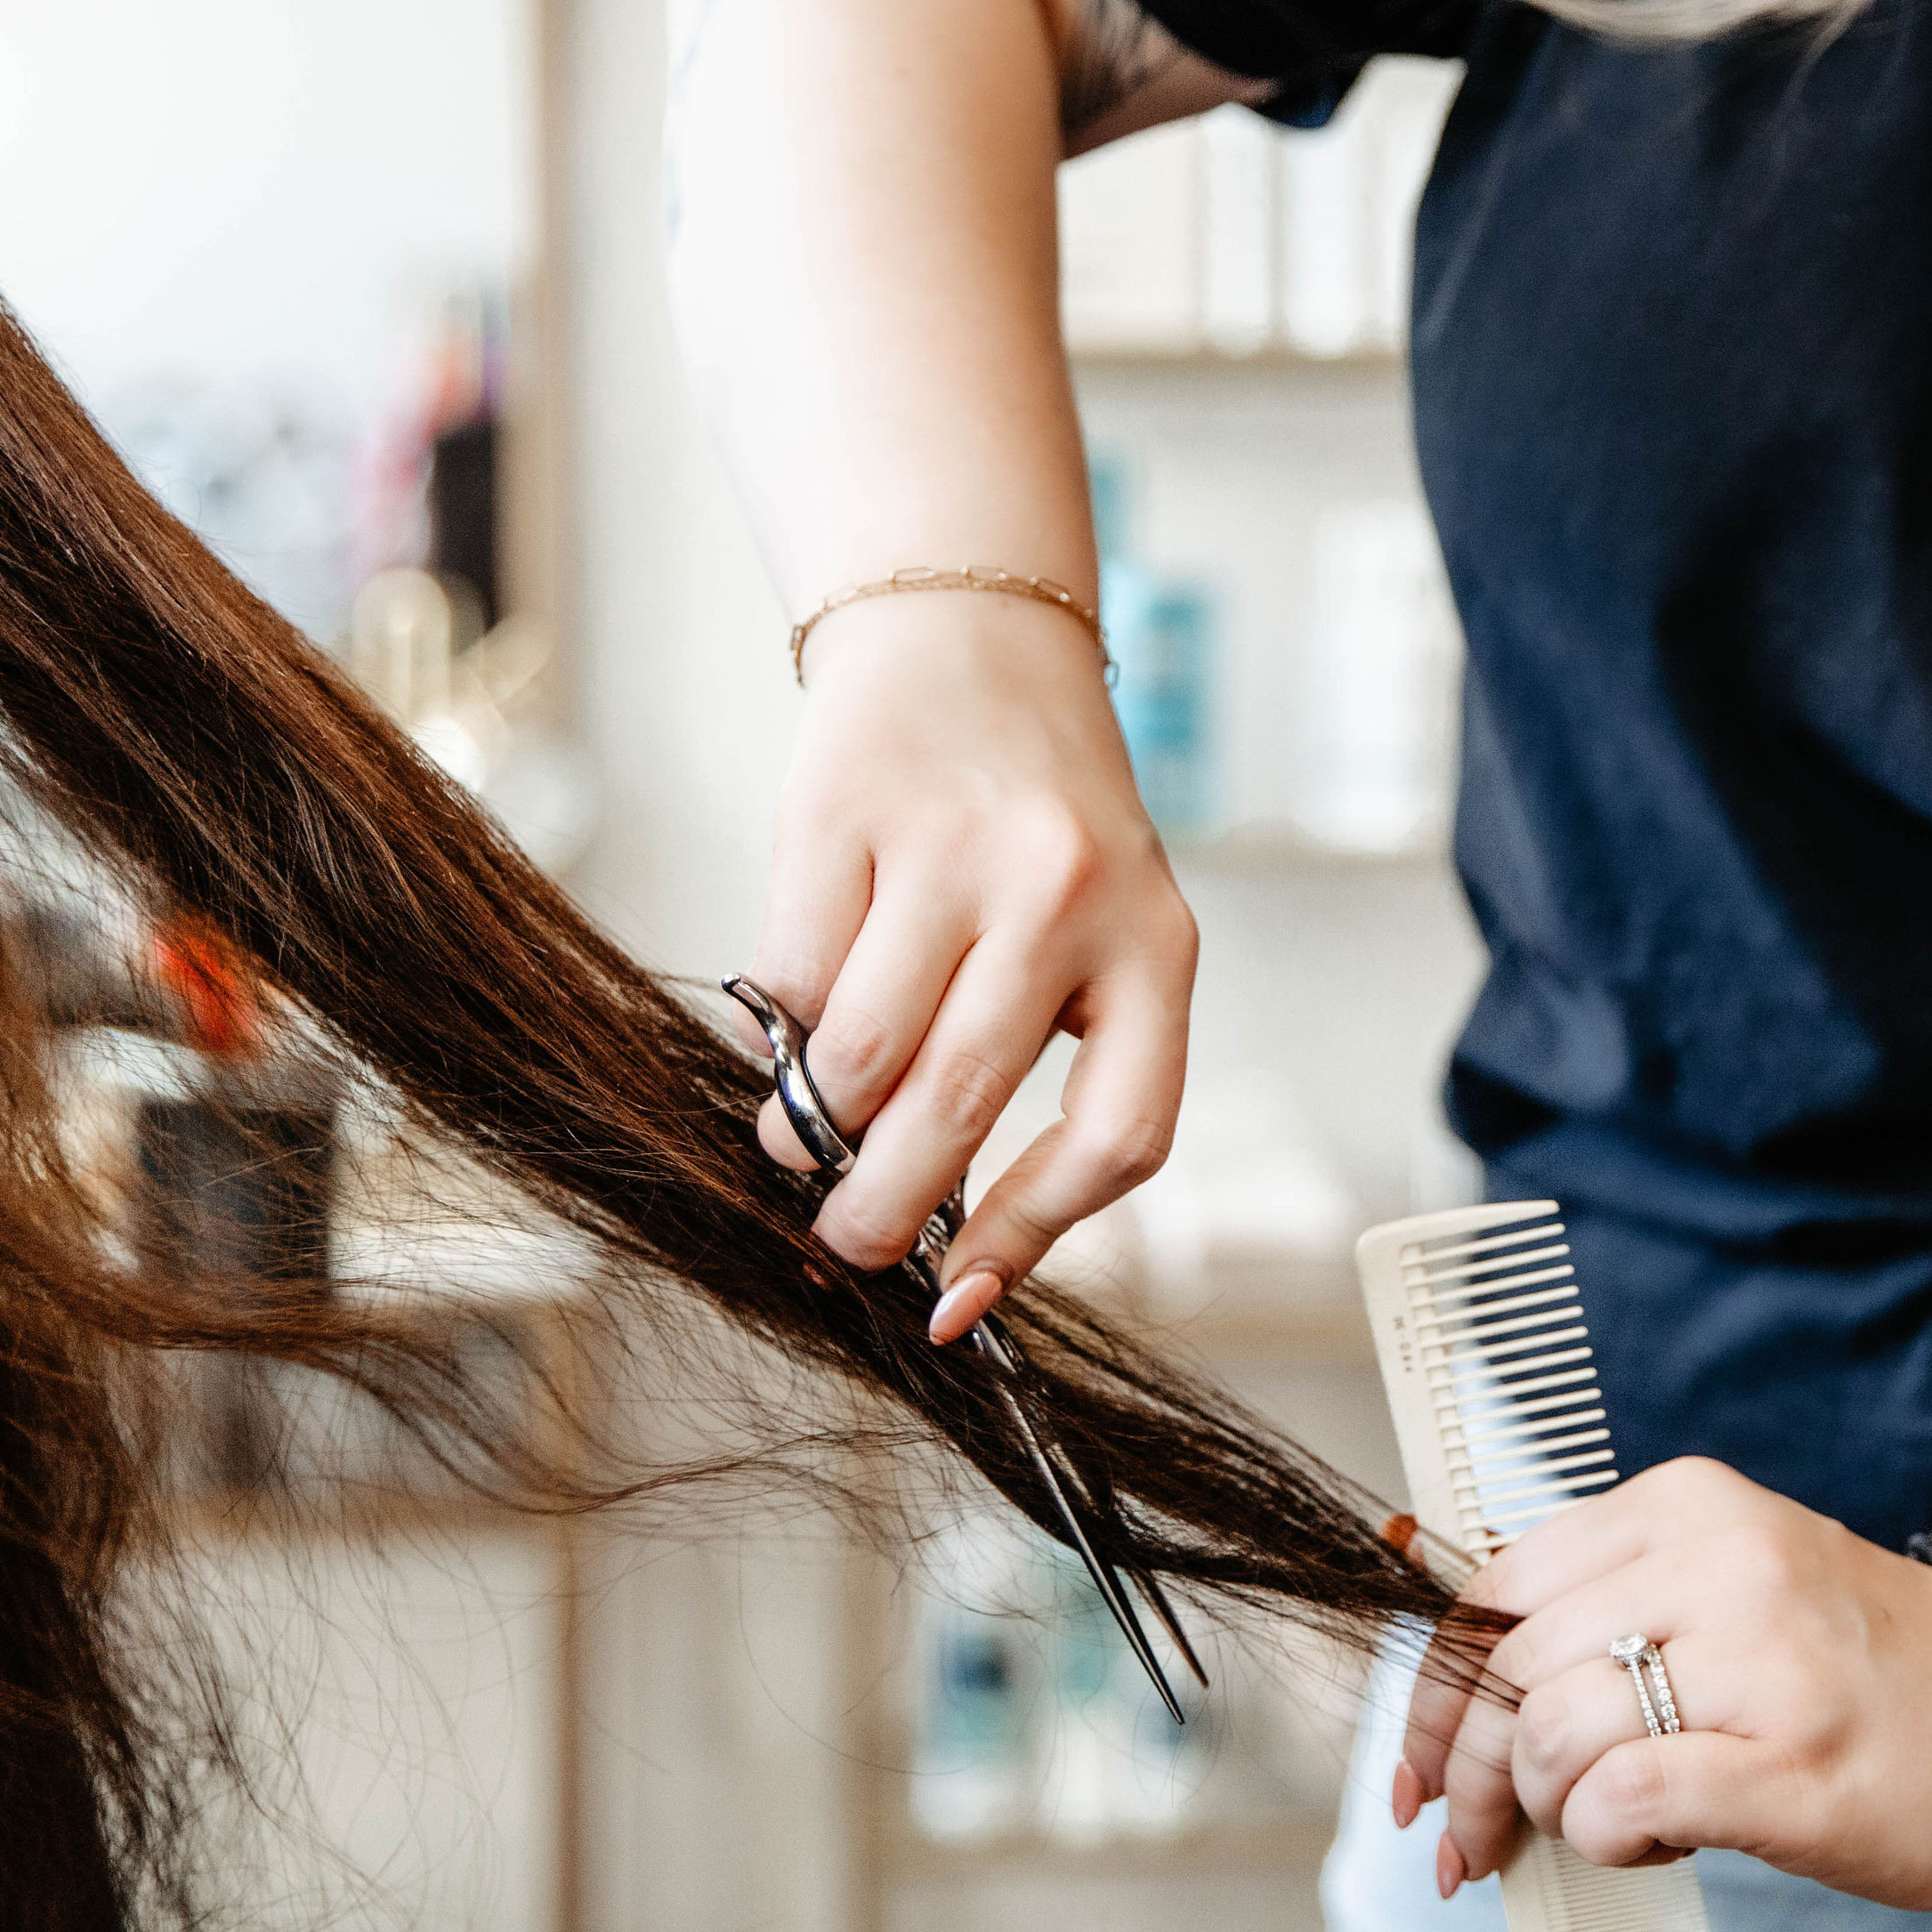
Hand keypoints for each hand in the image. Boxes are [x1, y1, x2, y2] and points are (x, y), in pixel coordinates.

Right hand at [744, 590, 1193, 1339]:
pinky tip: (790, 1027)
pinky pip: (790, 977)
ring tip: (799, 1141)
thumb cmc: (1038, 820)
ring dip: (811, 1130)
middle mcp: (1063, 894)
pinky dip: (776, 1030)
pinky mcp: (845, 811)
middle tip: (843, 1246)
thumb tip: (949, 1241)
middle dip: (881, 1213)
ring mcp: (951, 848)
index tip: (957, 1298)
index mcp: (1155, 943)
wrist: (974, 633)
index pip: (1119, 1136)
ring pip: (859, 1057)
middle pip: (959, 1109)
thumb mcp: (1103, 924)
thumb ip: (1053, 1051)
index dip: (1030, 1237)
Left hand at [1397, 1458, 1931, 1910]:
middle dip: (1467, 1772)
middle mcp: (1720, 1563)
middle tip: (1471, 1840)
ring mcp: (1763, 1662)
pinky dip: (1605, 1835)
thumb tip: (1464, 1695)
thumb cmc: (1867, 1665)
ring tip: (1604, 1825)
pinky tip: (1645, 1839)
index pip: (1497, 1588)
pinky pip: (1627, 1798)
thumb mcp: (1729, 1584)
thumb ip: (1610, 1609)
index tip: (1417, 1768)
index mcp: (1686, 1507)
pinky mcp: (1794, 1767)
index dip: (1435, 1692)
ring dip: (1547, 1808)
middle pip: (1511, 1666)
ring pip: (1555, 1733)